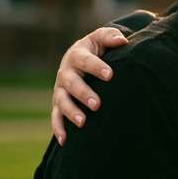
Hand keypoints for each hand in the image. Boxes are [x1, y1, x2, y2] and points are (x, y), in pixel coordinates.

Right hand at [52, 26, 128, 143]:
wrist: (79, 58)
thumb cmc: (96, 49)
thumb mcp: (101, 39)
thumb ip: (110, 37)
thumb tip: (121, 40)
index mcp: (77, 55)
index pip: (86, 60)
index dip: (97, 67)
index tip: (110, 75)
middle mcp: (66, 72)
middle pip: (72, 83)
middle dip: (83, 93)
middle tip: (97, 104)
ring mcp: (60, 89)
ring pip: (61, 102)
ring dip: (71, 112)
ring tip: (83, 122)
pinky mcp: (58, 103)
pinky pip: (55, 117)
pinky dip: (58, 128)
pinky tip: (65, 141)